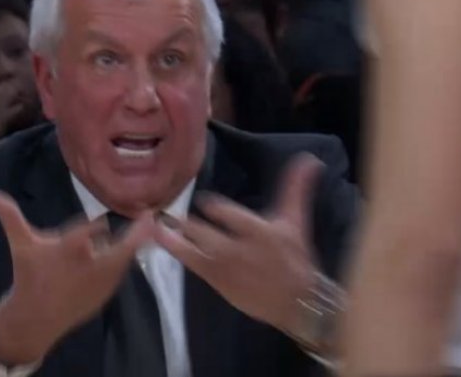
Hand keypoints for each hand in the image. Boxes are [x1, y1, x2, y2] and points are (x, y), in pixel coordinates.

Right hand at [0, 191, 155, 364]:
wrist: (36, 317)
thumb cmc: (30, 276)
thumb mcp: (21, 245)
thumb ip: (10, 218)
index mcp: (71, 249)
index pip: (91, 229)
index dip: (98, 224)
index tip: (105, 218)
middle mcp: (90, 266)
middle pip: (122, 248)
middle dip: (138, 234)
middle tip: (151, 217)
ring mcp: (100, 282)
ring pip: (123, 260)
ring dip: (135, 246)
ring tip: (148, 228)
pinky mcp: (105, 293)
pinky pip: (120, 274)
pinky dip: (126, 262)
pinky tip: (133, 250)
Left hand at [156, 153, 323, 333]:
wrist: (295, 300)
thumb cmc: (294, 257)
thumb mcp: (295, 221)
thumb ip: (296, 187)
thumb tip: (307, 158)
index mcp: (259, 232)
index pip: (228, 214)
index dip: (213, 207)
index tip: (205, 202)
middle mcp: (237, 249)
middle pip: (204, 231)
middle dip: (186, 222)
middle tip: (165, 208)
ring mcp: (224, 266)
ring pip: (192, 247)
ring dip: (172, 234)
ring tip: (153, 220)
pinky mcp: (215, 279)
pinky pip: (189, 262)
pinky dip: (172, 248)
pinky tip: (158, 237)